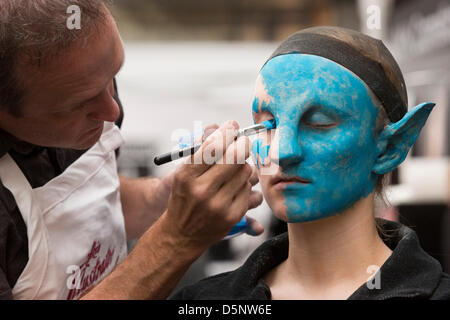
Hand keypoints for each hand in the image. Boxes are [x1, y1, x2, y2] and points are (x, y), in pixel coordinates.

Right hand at [161, 120, 262, 249]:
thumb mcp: (184, 173)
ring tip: (234, 169)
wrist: (181, 234)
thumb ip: (202, 150)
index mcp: (187, 175)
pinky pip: (249, 190)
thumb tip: (223, 128)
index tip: (233, 125)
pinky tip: (234, 188)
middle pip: (235, 156)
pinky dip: (244, 185)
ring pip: (245, 172)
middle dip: (242, 144)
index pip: (213, 146)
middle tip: (243, 141)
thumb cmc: (184, 196)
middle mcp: (202, 190)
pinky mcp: (232, 216)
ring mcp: (218, 204)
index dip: (227, 132)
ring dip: (243, 166)